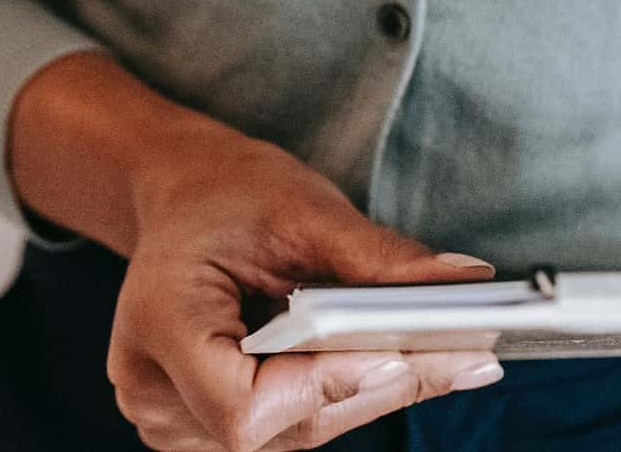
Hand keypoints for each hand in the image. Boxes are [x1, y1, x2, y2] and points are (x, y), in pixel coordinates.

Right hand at [109, 130, 503, 449]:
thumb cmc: (226, 193)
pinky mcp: (200, 428)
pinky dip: (338, 395)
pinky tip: (379, 358)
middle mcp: (152, 391)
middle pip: (282, 426)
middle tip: (468, 353)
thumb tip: (466, 285)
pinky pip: (287, 428)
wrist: (182, 197)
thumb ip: (378, 258)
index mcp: (158, 324)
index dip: (326, 385)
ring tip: (434, 352)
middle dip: (374, 385)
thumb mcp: (301, 206)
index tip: (401, 352)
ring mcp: (171, 418)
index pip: (245, 405)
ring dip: (363, 393)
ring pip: (293, 433)